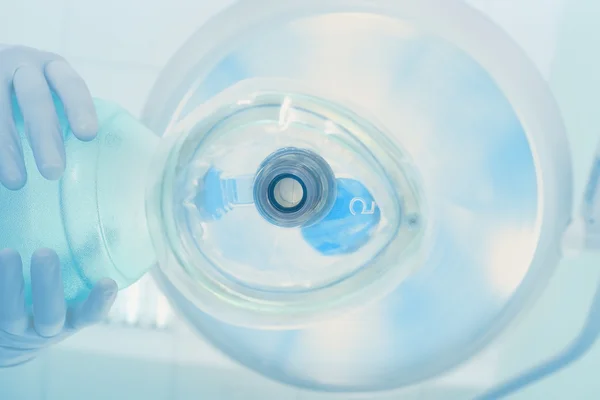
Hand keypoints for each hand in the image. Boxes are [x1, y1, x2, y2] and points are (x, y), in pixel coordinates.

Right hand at [0, 45, 97, 189]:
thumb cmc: (32, 92)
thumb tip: (103, 163)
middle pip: (35, 98)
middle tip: (54, 172)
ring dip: (8, 148)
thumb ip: (69, 117)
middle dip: (45, 136)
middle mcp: (22, 64)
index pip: (71, 84)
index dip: (79, 108)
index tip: (87, 135)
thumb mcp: (51, 91)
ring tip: (17, 182)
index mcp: (53, 67)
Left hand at [0, 248, 116, 367]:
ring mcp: (16, 329)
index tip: (108, 282)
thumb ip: (86, 264)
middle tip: (45, 253)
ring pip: (12, 314)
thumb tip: (113, 228)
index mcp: (73, 319)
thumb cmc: (53, 302)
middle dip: (48, 285)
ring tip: (7, 253)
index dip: (99, 302)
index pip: (91, 314)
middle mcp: (45, 328)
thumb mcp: (73, 291)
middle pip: (50, 315)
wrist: (11, 340)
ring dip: (10, 284)